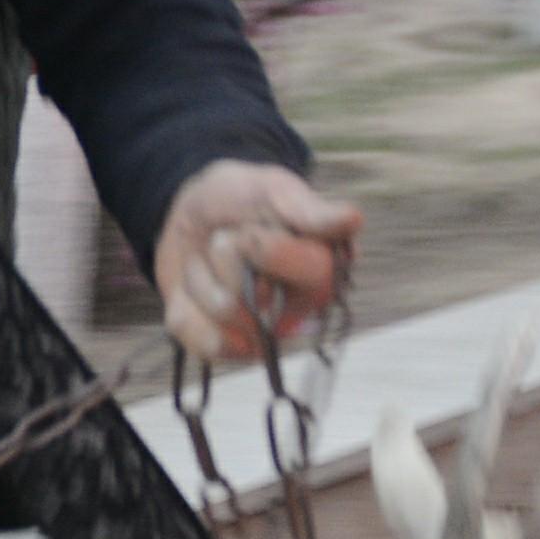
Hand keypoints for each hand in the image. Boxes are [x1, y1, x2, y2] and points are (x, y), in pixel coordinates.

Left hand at [158, 158, 360, 361]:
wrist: (191, 214)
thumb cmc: (240, 199)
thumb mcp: (271, 190)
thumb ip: (308, 210)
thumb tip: (353, 219)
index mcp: (324, 266)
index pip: (314, 272)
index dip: (270, 251)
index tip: (247, 231)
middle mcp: (301, 307)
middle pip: (259, 299)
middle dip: (227, 259)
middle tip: (226, 238)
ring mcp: (264, 333)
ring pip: (226, 316)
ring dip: (201, 277)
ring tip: (209, 260)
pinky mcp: (229, 348)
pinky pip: (205, 344)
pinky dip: (186, 310)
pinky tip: (195, 290)